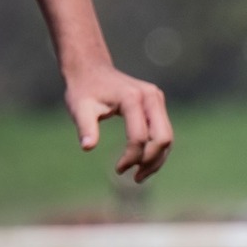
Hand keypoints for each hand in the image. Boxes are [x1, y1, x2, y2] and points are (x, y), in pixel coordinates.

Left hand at [65, 61, 173, 181]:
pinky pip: (164, 131)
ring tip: (139, 175)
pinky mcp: (158, 103)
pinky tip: (143, 162)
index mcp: (133, 99)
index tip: (118, 169)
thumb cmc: (83, 90)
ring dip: (157, 159)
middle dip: (151, 161)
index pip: (139, 136)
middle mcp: (151, 97)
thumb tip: (87, 147)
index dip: (131, 157)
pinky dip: (156, 149)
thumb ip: (85, 127)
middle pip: (163, 138)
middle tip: (136, 178)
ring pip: (167, 137)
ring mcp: (157, 99)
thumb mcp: (79, 108)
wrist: (92, 69)